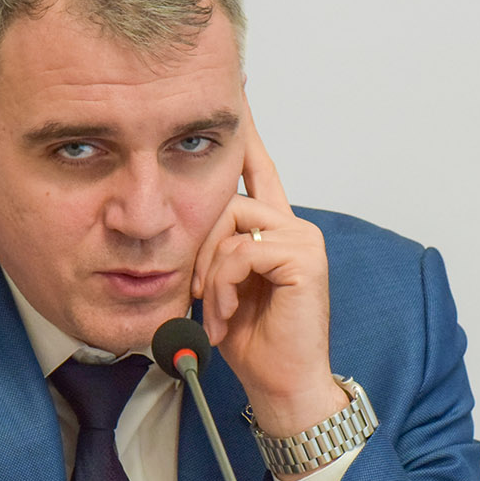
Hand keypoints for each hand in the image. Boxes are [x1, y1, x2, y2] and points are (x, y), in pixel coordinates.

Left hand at [192, 123, 347, 464]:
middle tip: (199, 292)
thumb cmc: (250, 344)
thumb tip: (175, 228)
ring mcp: (303, 239)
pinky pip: (244, 249)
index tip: (238, 94)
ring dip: (211, 271)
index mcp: (274, 229)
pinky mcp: (305, 258)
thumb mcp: (217, 287)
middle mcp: (293, 226)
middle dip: (200, 245)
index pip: (259, 169)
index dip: (247, 134)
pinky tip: (227, 312)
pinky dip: (224, 283)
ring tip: (214, 309)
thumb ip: (209, 252)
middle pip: (226, 199)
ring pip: (232, 222)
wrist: (280, 386)